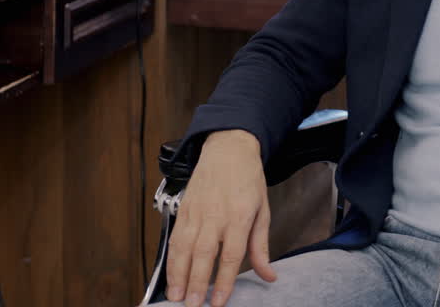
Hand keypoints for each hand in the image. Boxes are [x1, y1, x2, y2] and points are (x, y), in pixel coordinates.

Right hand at [165, 130, 276, 306]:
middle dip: (196, 282)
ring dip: (178, 274)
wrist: (228, 148)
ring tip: (176, 296)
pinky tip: (171, 274)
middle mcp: (216, 214)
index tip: (219, 302)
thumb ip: (261, 246)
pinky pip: (175, 237)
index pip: (231, 254)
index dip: (224, 281)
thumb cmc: (248, 179)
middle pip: (203, 254)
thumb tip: (268, 275)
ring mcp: (197, 211)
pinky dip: (172, 257)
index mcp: (240, 215)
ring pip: (184, 247)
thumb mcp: (263, 210)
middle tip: (193, 305)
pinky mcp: (184, 208)